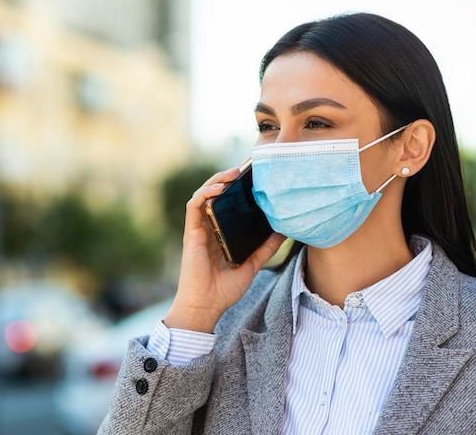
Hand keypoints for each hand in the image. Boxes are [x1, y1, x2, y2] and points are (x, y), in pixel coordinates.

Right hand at [164, 167, 285, 332]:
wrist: (206, 307)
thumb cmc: (225, 289)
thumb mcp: (252, 264)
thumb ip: (265, 248)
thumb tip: (284, 232)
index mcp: (221, 232)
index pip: (228, 203)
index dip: (238, 188)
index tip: (254, 176)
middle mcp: (208, 227)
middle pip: (216, 195)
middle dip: (229, 178)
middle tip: (247, 168)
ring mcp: (199, 229)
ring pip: (204, 195)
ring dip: (217, 180)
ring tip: (235, 173)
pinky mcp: (191, 233)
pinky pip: (194, 206)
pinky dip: (205, 193)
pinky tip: (220, 188)